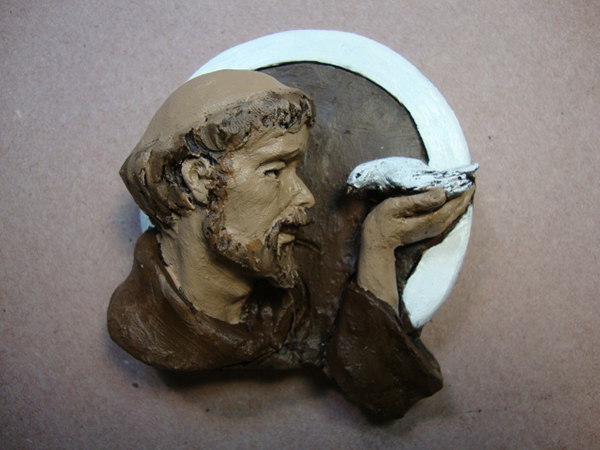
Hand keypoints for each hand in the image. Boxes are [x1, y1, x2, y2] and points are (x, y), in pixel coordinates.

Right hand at [357, 187, 473, 310]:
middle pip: (457, 208)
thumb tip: (442, 194)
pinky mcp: (430, 230)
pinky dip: (455, 208)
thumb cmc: (381, 223)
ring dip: (462, 201)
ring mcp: (434, 229)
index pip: (453, 203)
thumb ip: (419, 201)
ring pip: (455, 214)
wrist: (376, 244)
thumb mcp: (395, 207)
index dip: (463, 190)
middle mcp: (436, 226)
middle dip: (466, 194)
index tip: (470, 177)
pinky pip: (449, 217)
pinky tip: (455, 201)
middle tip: (472, 178)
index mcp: (430, 219)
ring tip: (466, 187)